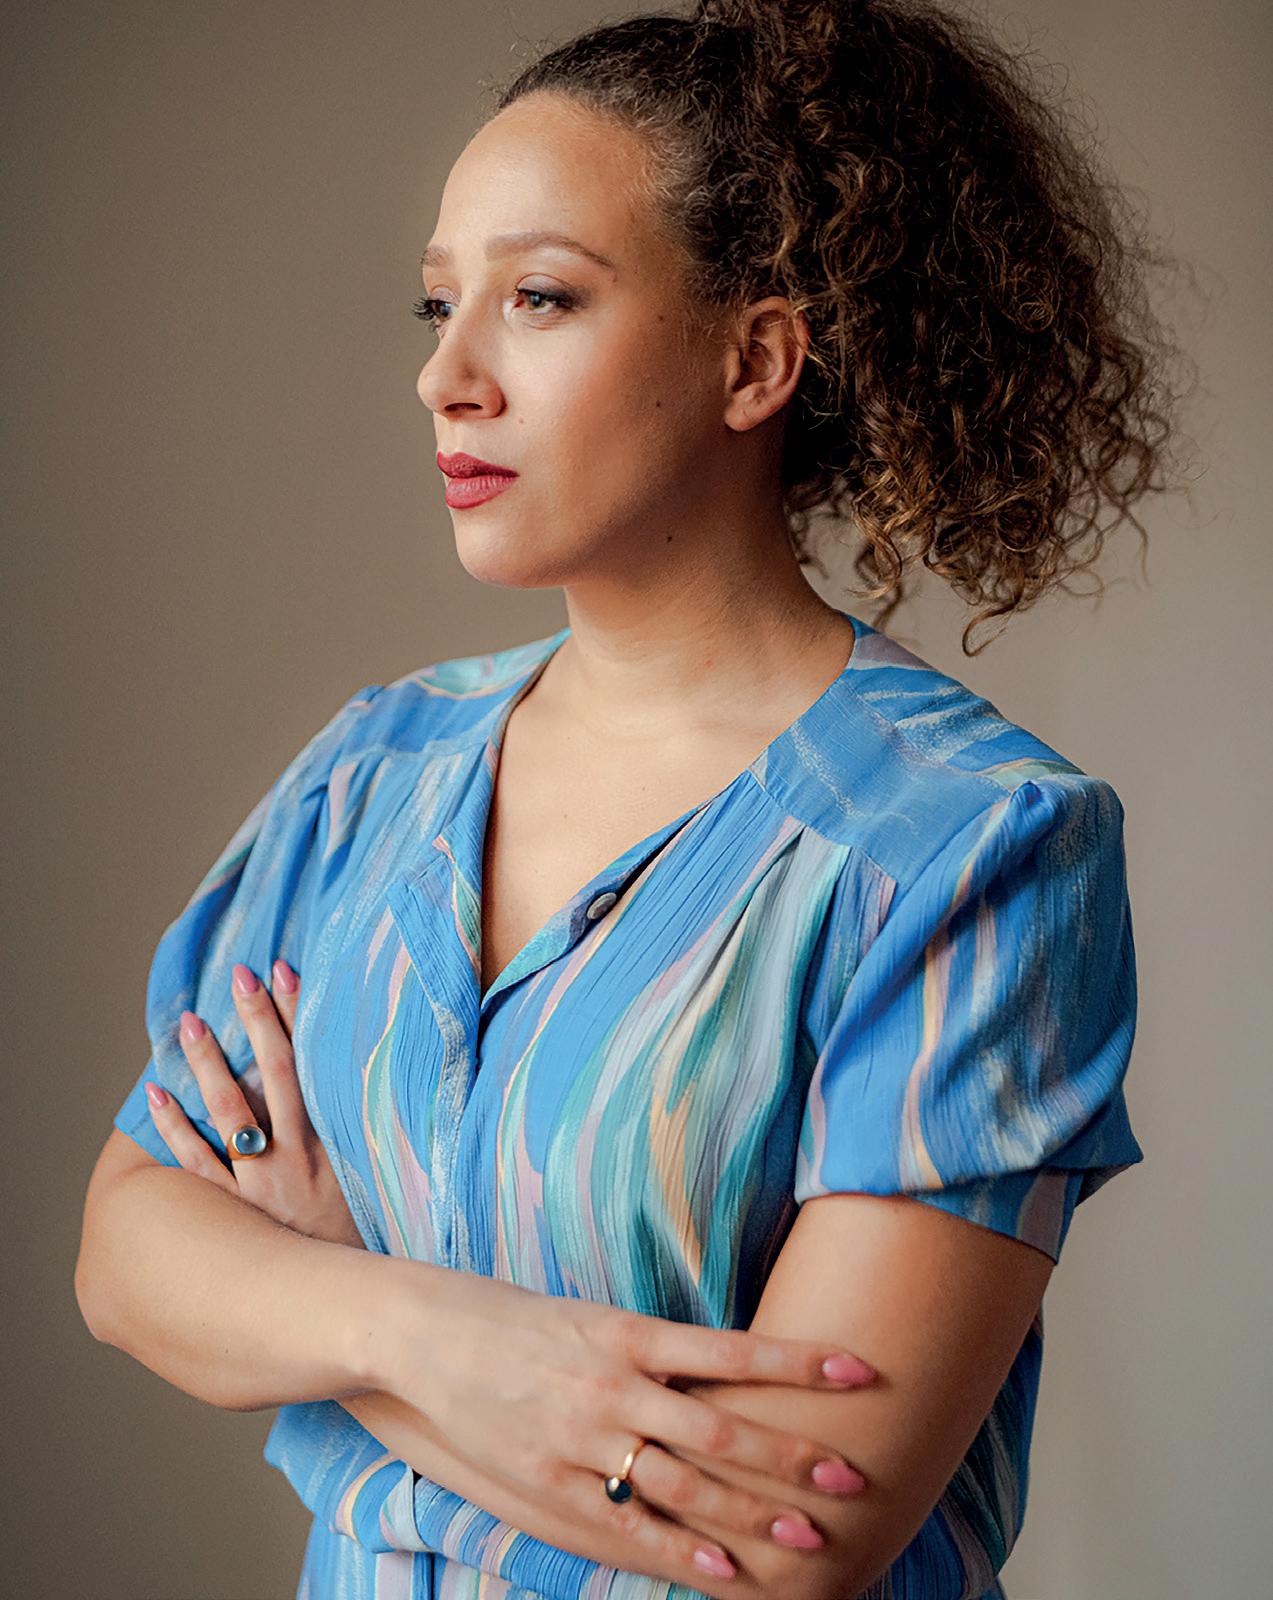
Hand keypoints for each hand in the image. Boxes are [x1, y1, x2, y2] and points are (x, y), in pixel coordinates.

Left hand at [144, 958, 364, 1250]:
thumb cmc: (367, 1244)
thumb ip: (368, 1137)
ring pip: (231, 1110)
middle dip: (258, 1018)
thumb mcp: (379, 1183)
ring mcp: (264, 1182)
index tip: (285, 969)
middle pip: (277, 1071)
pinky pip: (195, 1163)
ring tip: (189, 1024)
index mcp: (338, 1140)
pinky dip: (172, 1126)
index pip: (317, 1061)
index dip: (300, 1013)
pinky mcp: (235, 1213)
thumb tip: (370, 1086)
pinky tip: (154, 1095)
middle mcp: (300, 1154)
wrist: (352, 1305)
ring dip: (208, 1062)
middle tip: (240, 974)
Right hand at [372, 1259, 876, 1590]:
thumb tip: (730, 1366)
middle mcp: (615, 1384)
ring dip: (751, 1514)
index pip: (733, 1349)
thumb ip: (657, 1347)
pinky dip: (680, 1550)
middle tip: (852, 1475)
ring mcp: (583, 1436)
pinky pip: (627, 1523)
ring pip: (684, 1483)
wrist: (428, 1336)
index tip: (861, 1370)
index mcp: (629, 1332)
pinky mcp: (552, 1480)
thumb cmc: (522, 1321)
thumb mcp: (595, 1316)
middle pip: (721, 1427)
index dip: (799, 1361)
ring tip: (808, 1536)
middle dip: (791, 1457)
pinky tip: (725, 1569)